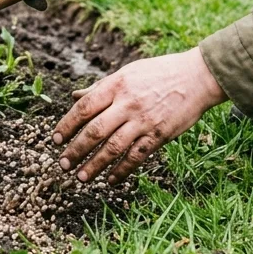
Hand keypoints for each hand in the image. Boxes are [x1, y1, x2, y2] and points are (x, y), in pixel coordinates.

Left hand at [52, 47, 226, 184]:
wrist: (197, 77)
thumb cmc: (159, 73)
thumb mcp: (127, 73)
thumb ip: (100, 88)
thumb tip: (75, 96)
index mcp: (116, 85)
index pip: (84, 107)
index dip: (67, 125)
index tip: (55, 139)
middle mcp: (127, 103)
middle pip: (94, 131)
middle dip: (76, 150)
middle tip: (63, 164)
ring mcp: (144, 120)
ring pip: (113, 147)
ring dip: (94, 165)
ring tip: (81, 177)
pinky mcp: (159, 135)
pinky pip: (136, 156)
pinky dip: (122, 170)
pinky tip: (111, 180)